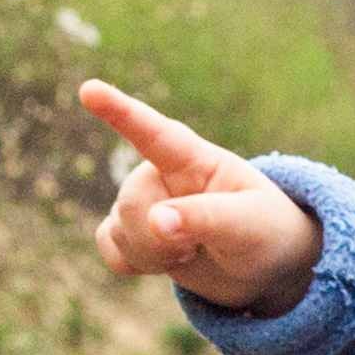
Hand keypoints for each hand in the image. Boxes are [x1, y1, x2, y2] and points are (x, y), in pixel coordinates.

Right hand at [79, 77, 320, 315]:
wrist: (264, 264)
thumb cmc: (265, 231)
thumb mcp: (250, 225)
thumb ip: (205, 218)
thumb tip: (156, 221)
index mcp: (193, 158)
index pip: (152, 132)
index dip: (120, 110)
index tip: (89, 90)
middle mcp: (161, 173)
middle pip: (132, 204)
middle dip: (159, 237)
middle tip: (198, 247)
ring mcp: (146, 202)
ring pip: (119, 230)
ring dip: (153, 254)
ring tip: (192, 251)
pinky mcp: (135, 232)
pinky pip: (109, 246)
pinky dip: (133, 262)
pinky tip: (162, 261)